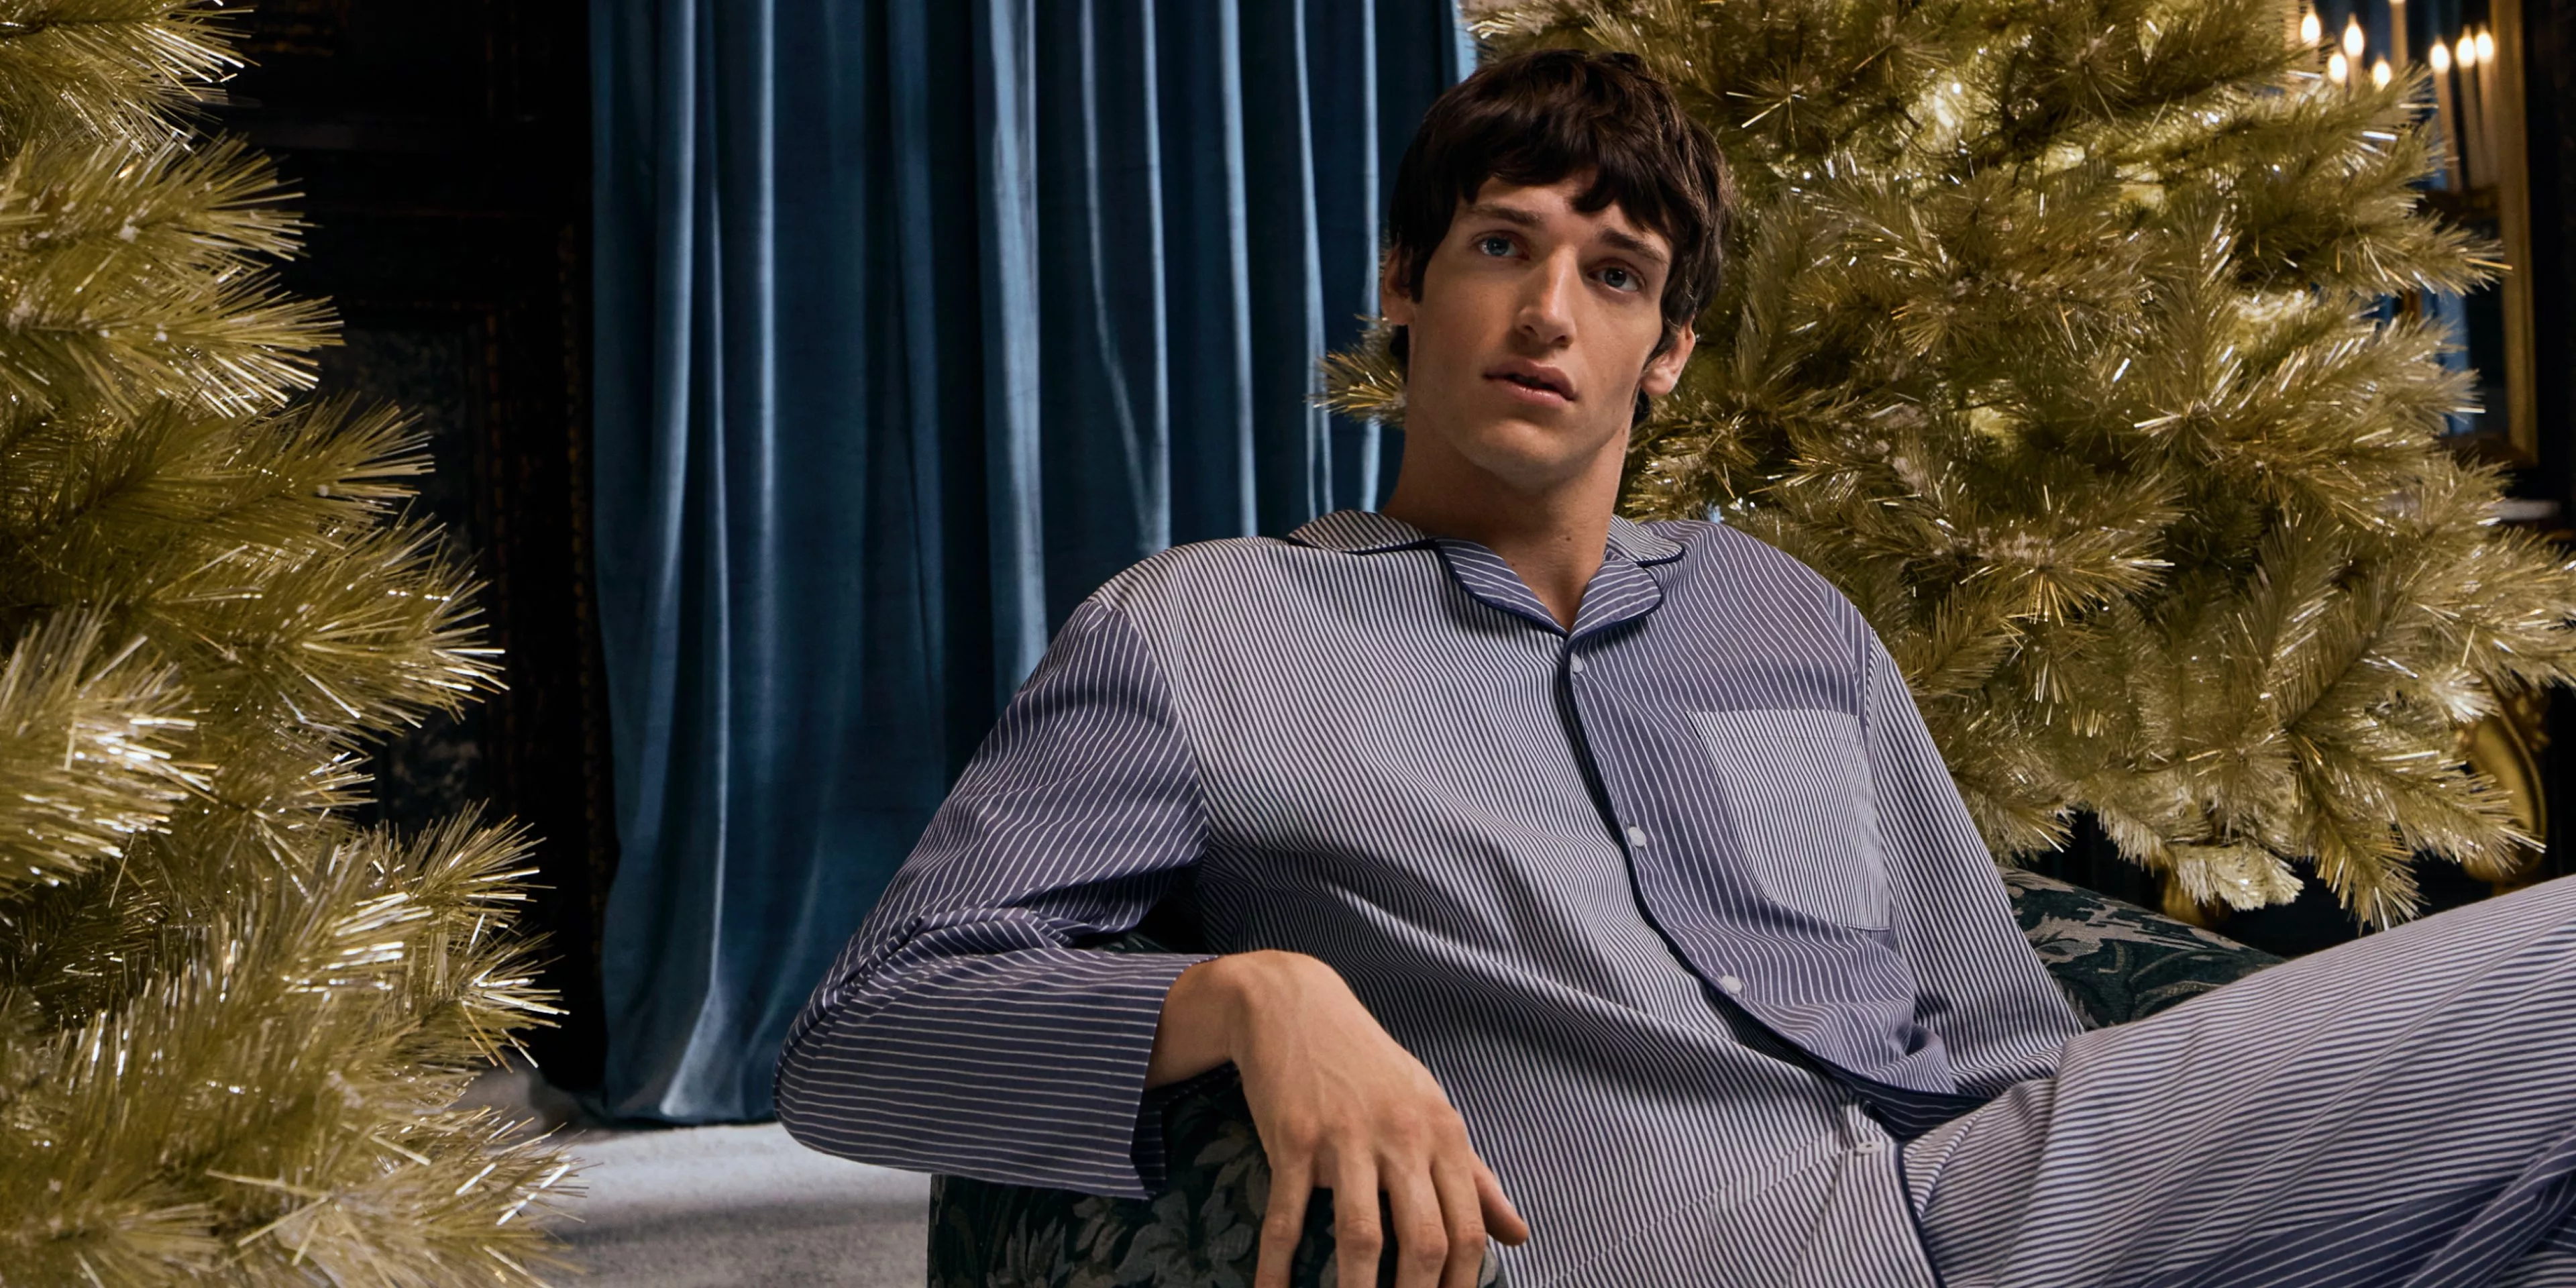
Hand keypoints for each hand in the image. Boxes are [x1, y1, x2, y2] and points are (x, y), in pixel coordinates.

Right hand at [1150, 951, 1528, 1287]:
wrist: (1294, 1005)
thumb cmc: (1369, 1068)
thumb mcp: (1430, 1110)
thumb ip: (1474, 1175)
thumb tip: (1519, 1234)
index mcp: (1443, 1134)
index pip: (1467, 1230)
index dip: (1461, 1287)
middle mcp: (1402, 1136)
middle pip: (1424, 1241)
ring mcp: (1346, 1136)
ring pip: (1361, 1237)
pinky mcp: (1293, 1136)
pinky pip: (1287, 1215)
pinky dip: (1277, 1265)